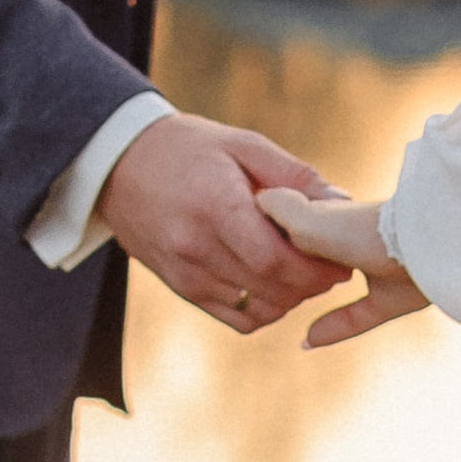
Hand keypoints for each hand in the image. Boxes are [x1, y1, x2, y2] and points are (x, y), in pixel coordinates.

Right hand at [99, 115, 349, 336]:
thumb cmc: (189, 148)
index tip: (339, 260)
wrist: (119, 164)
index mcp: (215, 206)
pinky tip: (273, 284)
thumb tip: (341, 201)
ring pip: (255, 309)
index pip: (273, 258)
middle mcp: (195, 247)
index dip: (314, 268)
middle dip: (311, 285)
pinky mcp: (180, 287)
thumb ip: (293, 176)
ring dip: (289, 298)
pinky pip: (234, 317)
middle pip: (269, 288)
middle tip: (331, 267)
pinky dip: (263, 309)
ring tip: (302, 272)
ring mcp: (184, 273)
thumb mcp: (242, 144)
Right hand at [257, 187, 430, 349]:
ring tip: (276, 308)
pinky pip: (357, 316)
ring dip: (305, 294)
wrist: (434, 249)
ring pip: (330, 284)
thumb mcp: (315, 219)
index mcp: (330, 214)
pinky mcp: (393, 298)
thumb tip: (259, 199)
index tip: (239, 249)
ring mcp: (374, 267)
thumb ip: (285, 212)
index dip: (262, 236)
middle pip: (306, 257)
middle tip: (253, 286)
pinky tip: (307, 341)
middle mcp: (350, 238)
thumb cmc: (371, 229)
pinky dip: (334, 328)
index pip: (285, 226)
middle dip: (281, 268)